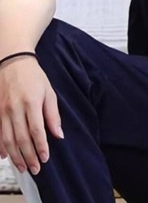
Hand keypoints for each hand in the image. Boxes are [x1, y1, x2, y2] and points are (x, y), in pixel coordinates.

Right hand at [0, 57, 62, 174]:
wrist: (12, 62)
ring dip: (15, 156)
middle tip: (35, 169)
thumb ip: (53, 114)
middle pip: (21, 138)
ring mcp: (2, 111)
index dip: (41, 146)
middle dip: (28, 156)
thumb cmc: (34, 77)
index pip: (36, 130)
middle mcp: (15, 108)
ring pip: (7, 139)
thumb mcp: (49, 91)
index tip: (45, 158)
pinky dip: (0, 147)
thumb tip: (58, 135)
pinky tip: (5, 156)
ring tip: (23, 167)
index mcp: (31, 102)